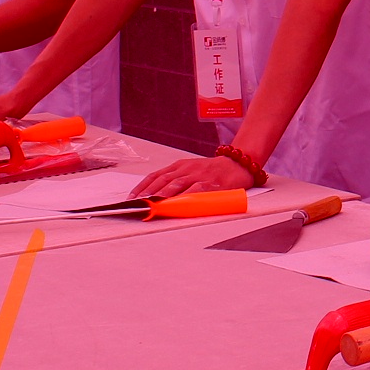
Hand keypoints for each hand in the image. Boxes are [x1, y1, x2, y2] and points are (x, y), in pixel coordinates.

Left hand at [134, 153, 248, 199]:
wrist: (237, 164)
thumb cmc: (212, 171)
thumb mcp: (191, 170)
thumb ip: (176, 180)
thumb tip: (156, 197)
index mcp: (179, 165)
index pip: (156, 175)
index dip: (142, 187)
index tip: (131, 198)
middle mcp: (186, 169)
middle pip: (162, 180)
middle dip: (148, 193)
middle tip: (137, 204)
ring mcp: (198, 175)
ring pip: (176, 185)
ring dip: (162, 195)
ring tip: (151, 205)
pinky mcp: (211, 183)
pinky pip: (195, 190)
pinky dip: (184, 197)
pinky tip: (176, 204)